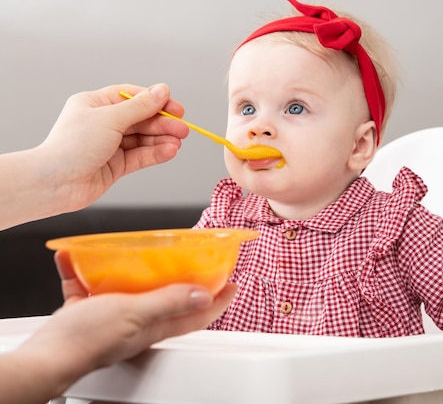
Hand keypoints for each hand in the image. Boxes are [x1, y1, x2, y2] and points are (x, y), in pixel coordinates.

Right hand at [14, 251, 236, 396]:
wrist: (45, 357)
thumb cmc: (87, 341)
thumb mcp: (134, 314)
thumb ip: (168, 303)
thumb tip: (203, 294)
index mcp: (155, 324)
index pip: (198, 314)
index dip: (219, 300)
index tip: (233, 282)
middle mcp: (139, 321)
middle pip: (169, 298)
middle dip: (183, 278)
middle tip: (192, 257)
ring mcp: (113, 316)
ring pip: (131, 289)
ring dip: (135, 270)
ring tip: (136, 249)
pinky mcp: (88, 312)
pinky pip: (89, 285)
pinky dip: (84, 270)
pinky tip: (76, 257)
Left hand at [38, 83, 188, 211]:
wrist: (55, 183)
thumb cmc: (72, 146)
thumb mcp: (110, 119)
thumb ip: (140, 107)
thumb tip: (162, 91)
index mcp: (95, 104)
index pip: (131, 97)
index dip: (155, 101)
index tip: (175, 107)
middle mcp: (103, 123)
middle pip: (140, 119)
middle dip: (162, 123)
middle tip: (183, 128)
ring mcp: (110, 145)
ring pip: (143, 139)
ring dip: (162, 140)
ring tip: (179, 142)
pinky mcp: (115, 165)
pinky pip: (140, 156)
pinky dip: (156, 153)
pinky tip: (170, 151)